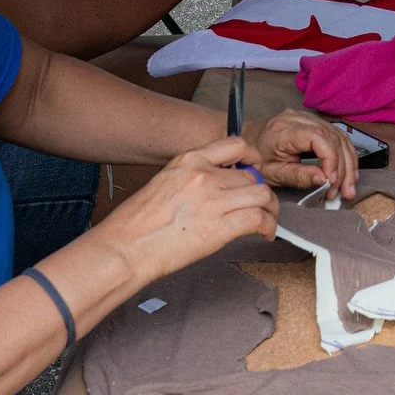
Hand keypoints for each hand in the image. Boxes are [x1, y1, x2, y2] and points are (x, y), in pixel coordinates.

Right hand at [95, 136, 277, 284]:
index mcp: (189, 161)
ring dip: (270, 208)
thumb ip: (192, 179)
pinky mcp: (221, 227)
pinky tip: (266, 234)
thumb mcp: (163, 183)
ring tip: (268, 220)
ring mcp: (214, 200)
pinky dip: (269, 227)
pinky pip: (259, 219)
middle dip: (259, 191)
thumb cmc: (134, 225)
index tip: (255, 168)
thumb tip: (214, 187)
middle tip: (259, 205)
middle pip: (251, 176)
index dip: (252, 157)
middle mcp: (205, 175)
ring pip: (262, 194)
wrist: (123, 249)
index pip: (235, 145)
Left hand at [244, 110, 358, 199]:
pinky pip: (336, 136)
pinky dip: (345, 154)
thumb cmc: (255, 159)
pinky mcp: (314, 122)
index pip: (318, 137)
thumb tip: (323, 180)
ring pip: (339, 136)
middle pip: (333, 137)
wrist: (246, 142)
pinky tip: (346, 172)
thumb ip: (297, 176)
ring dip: (348, 162)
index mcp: (284, 130)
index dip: (331, 158)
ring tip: (347, 186)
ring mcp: (308, 118)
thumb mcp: (271, 174)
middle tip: (343, 191)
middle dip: (343, 166)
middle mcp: (298, 119)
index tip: (331, 180)